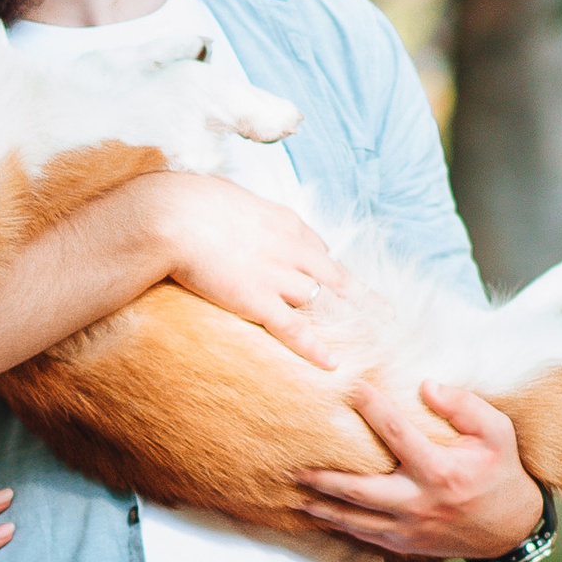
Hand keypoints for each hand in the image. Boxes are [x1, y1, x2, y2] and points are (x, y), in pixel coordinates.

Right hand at [149, 178, 351, 365]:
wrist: (175, 216)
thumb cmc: (191, 203)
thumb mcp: (227, 197)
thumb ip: (237, 210)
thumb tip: (226, 208)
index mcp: (285, 222)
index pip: (317, 248)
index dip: (327, 268)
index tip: (335, 281)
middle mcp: (292, 249)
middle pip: (337, 277)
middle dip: (363, 298)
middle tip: (386, 315)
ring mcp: (278, 277)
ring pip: (323, 303)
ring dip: (345, 324)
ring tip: (368, 344)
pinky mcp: (259, 301)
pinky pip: (294, 330)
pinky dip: (314, 348)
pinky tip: (332, 364)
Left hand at [295, 381, 543, 561]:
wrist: (510, 529)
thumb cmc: (501, 474)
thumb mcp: (497, 433)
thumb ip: (465, 406)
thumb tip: (427, 386)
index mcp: (440, 471)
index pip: (396, 434)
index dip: (371, 408)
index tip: (350, 388)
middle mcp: (419, 502)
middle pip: (357, 489)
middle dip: (323, 476)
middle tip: (295, 463)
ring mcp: (408, 527)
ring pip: (353, 518)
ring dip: (321, 505)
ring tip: (295, 491)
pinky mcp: (404, 543)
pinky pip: (363, 535)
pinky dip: (339, 525)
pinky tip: (319, 514)